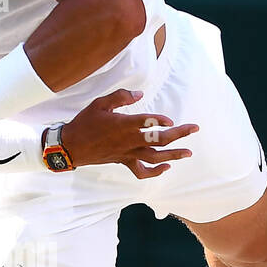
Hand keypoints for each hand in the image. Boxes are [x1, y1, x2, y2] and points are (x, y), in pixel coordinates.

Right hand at [62, 89, 197, 178]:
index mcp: (124, 124)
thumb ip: (121, 97)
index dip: (161, 121)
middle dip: (179, 134)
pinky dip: (155, 172)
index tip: (169, 119)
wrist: (71, 147)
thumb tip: (140, 94)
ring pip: (155, 157)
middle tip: (194, 129)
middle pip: (159, 140)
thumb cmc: (85, 123)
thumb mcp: (100, 103)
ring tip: (188, 152)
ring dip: (173, 155)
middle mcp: (129, 141)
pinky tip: (166, 167)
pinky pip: (142, 171)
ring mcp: (128, 153)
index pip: (149, 122)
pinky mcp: (124, 161)